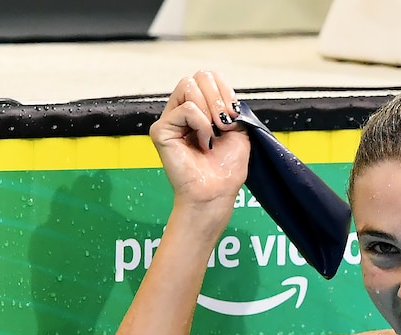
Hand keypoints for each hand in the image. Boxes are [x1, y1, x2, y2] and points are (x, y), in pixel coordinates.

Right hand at [149, 70, 250, 235]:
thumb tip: (222, 94)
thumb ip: (230, 106)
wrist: (217, 191)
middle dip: (218, 98)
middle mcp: (183, 110)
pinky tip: (203, 142)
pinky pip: (185, 110)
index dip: (225, 89)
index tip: (234, 113)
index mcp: (201, 109)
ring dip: (209, 110)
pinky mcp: (161, 129)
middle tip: (225, 124)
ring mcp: (171, 119)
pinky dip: (200, 124)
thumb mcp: (239, 130)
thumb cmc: (226, 168)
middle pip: (198, 76)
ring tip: (213, 134)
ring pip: (188, 86)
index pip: (209, 77)